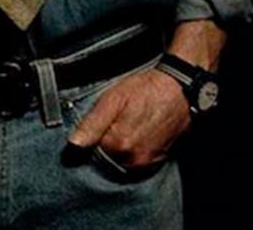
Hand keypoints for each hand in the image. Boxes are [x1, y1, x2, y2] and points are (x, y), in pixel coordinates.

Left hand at [66, 68, 191, 169]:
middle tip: (113, 121)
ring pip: (120, 162)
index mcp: (118, 145)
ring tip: (124, 125)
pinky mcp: (157, 162)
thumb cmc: (145, 89)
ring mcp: (146, 163)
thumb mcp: (114, 98)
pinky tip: (134, 134)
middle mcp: (132, 160)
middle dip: (103, 145)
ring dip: (117, 150)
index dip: (91, 136)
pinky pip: (135, 163)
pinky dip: (130, 153)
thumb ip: (92, 124)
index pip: (90, 152)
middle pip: (106, 159)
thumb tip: (73, 145)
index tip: (99, 122)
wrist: (178, 90)